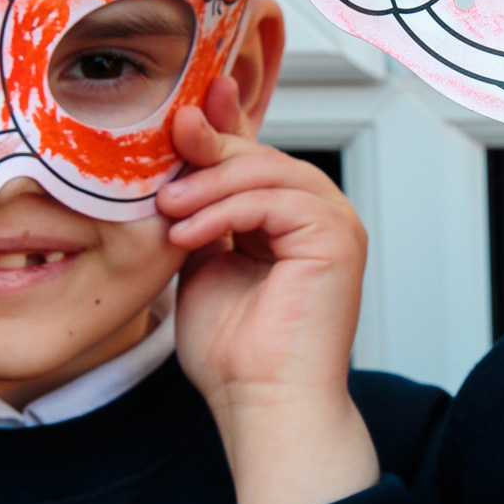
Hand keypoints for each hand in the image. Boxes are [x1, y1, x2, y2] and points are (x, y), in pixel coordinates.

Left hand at [160, 77, 376, 503]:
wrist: (260, 402)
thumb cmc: (234, 351)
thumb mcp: (201, 260)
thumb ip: (198, 211)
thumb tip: (176, 159)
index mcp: (289, 217)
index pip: (255, 157)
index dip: (223, 125)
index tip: (187, 101)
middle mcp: (319, 213)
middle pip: (261, 156)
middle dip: (209, 146)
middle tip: (165, 143)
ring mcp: (335, 222)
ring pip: (269, 171)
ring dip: (209, 184)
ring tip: (167, 208)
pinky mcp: (337, 237)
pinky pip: (276, 200)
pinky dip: (225, 211)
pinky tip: (188, 231)